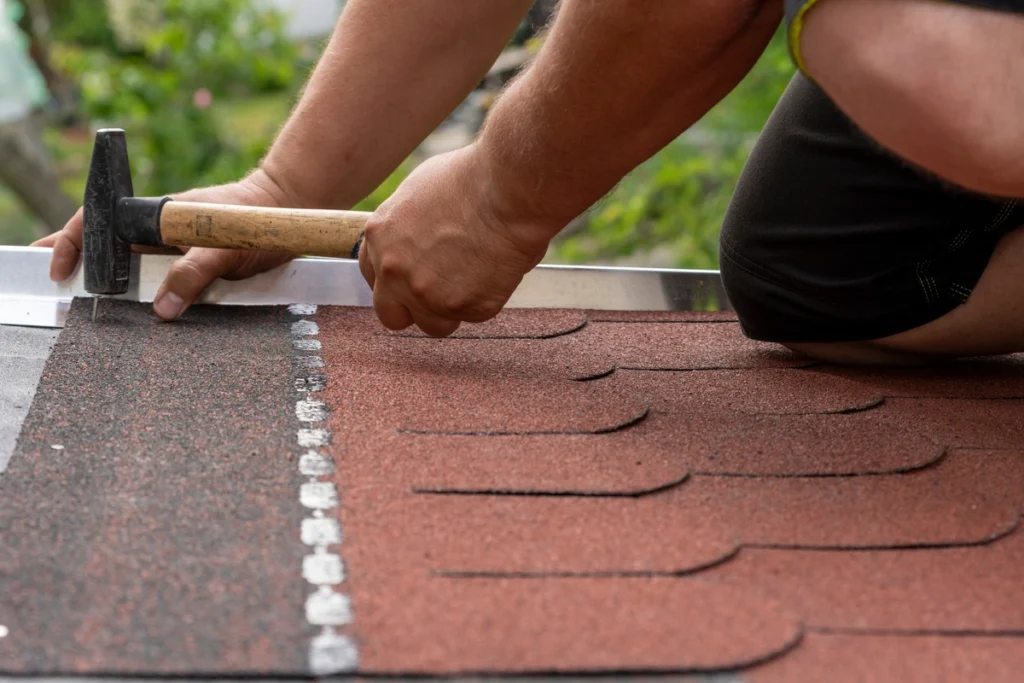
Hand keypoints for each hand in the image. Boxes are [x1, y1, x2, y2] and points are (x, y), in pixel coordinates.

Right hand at [32, 170, 295, 319]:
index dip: (72, 242)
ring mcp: (176, 244)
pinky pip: (160, 274)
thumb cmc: (257, 220)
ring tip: (80, 299)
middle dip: (77, 262)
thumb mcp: (225, 249)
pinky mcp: (192, 259)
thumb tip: (161, 308)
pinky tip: (132, 305)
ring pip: (133, 262)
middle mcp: (161, 229)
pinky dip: (142, 289)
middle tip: (51, 284)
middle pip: (108, 244)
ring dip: (109, 280)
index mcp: (157, 216)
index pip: (99, 221)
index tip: (59, 267)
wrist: (287, 209)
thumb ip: (194, 274)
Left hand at [358, 145, 552, 336]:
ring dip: (452, 309)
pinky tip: (496, 270)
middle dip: (414, 309)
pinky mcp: (462, 307)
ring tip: (477, 278)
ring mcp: (426, 294)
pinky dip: (486, 299)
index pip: (373, 277)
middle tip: (442, 291)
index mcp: (381, 237)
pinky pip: (473, 315)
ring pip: (434, 324)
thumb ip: (407, 224)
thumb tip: (418, 238)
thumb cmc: (473, 178)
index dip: (396, 280)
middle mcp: (394, 270)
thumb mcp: (421, 189)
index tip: (416, 276)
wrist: (508, 189)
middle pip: (392, 315)